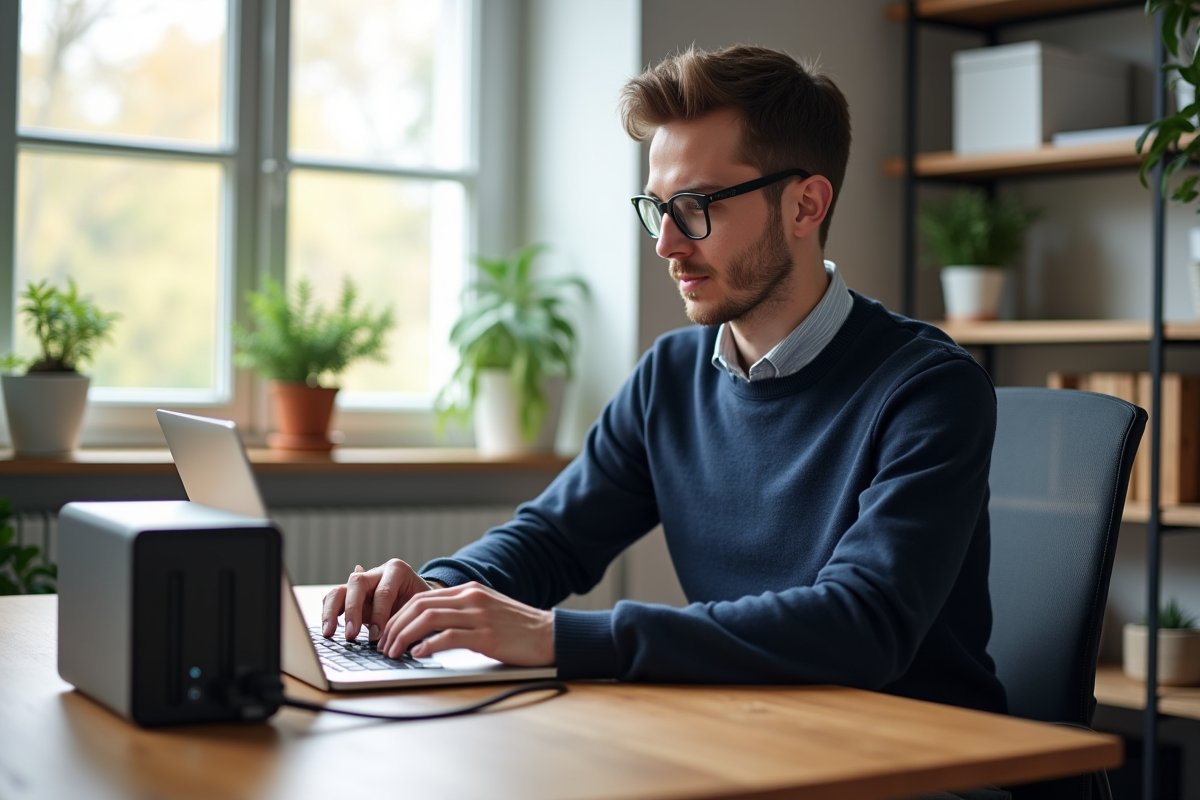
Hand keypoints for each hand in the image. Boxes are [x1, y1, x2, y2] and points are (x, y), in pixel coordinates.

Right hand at [321, 559, 433, 641]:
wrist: (418, 598)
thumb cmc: (421, 604)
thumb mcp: (421, 607)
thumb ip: (411, 617)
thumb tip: (401, 640)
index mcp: (397, 570)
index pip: (384, 591)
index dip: (379, 614)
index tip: (376, 636)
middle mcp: (376, 573)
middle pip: (357, 583)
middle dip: (353, 610)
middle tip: (351, 635)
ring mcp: (360, 583)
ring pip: (340, 589)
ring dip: (332, 611)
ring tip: (329, 632)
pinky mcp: (349, 595)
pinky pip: (333, 598)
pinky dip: (328, 612)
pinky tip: (328, 629)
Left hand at [377, 582, 554, 667]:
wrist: (551, 634)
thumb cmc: (519, 628)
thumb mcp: (488, 610)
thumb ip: (463, 612)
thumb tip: (430, 629)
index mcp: (470, 591)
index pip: (422, 597)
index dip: (399, 615)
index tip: (388, 632)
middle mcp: (471, 599)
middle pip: (419, 606)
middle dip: (395, 626)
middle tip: (384, 645)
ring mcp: (479, 615)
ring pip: (428, 619)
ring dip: (404, 636)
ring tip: (394, 653)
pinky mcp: (486, 635)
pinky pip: (448, 637)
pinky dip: (427, 645)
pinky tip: (418, 655)